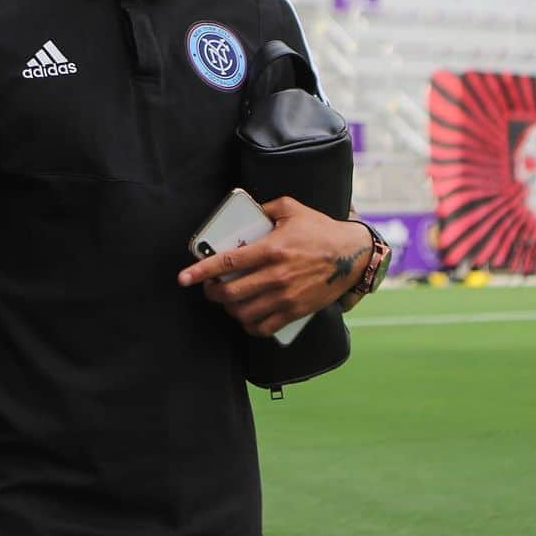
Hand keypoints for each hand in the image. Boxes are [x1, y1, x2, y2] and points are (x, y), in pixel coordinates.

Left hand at [178, 197, 372, 336]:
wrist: (351, 255)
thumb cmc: (320, 230)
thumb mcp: (292, 208)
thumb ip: (266, 207)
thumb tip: (247, 208)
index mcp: (271, 248)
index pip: (227, 262)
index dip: (201, 271)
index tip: (184, 278)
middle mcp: (275, 275)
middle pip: (230, 292)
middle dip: (212, 292)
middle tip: (210, 287)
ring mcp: (285, 296)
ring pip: (243, 312)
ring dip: (229, 308)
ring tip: (228, 300)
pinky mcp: (295, 311)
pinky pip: (263, 328)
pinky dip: (249, 325)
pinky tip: (246, 316)